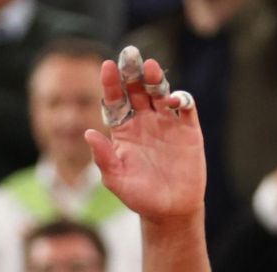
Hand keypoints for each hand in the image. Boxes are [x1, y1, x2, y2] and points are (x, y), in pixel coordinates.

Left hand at [85, 57, 205, 223]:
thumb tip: (87, 133)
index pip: (115, 101)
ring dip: (156, 80)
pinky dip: (181, 100)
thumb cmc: (138, 196)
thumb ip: (102, 157)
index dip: (111, 83)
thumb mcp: (115, 178)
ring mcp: (167, 125)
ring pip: (161, 94)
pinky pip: (186, 109)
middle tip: (129, 54)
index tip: (107, 66)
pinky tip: (173, 100)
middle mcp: (144, 122)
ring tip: (150, 68)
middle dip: (133, 72)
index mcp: (123, 131)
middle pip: (138, 91)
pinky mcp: (188, 131)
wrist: (169, 210)